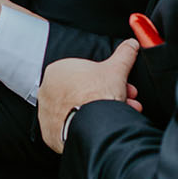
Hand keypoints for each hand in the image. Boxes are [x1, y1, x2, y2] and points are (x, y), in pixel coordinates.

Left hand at [37, 40, 139, 154]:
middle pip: (82, 92)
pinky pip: (69, 128)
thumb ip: (124, 54)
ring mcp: (46, 114)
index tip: (118, 85)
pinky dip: (84, 127)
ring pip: (77, 111)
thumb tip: (131, 45)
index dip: (106, 79)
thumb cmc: (98, 96)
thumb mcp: (117, 69)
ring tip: (116, 115)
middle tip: (122, 100)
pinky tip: (98, 127)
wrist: (93, 126)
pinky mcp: (50, 133)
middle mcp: (47, 92)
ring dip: (97, 112)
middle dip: (105, 95)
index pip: (84, 74)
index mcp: (57, 71)